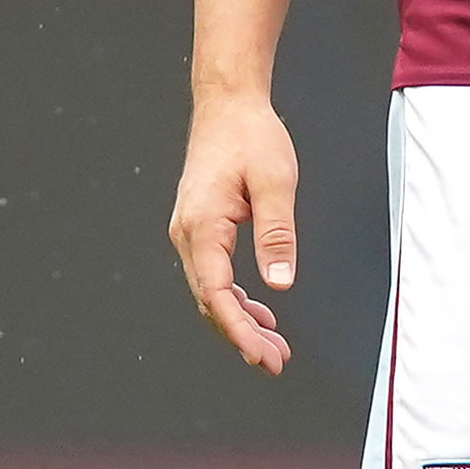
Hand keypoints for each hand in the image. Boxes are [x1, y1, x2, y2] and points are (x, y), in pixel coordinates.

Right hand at [170, 89, 301, 373]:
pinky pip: (214, 276)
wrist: (227, 105)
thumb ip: (277, 234)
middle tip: (276, 363)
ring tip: (274, 348)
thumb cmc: (250, 136)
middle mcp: (188, 234)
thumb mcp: (275, 181)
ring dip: (240, 323)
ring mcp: (191, 234)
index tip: (262, 355)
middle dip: (242, 337)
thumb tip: (280, 285)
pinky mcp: (201, 230)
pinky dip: (237, 300)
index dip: (239, 330)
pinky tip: (262, 314)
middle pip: (211, 302)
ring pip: (212, 293)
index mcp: (202, 225)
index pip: (217, 294)